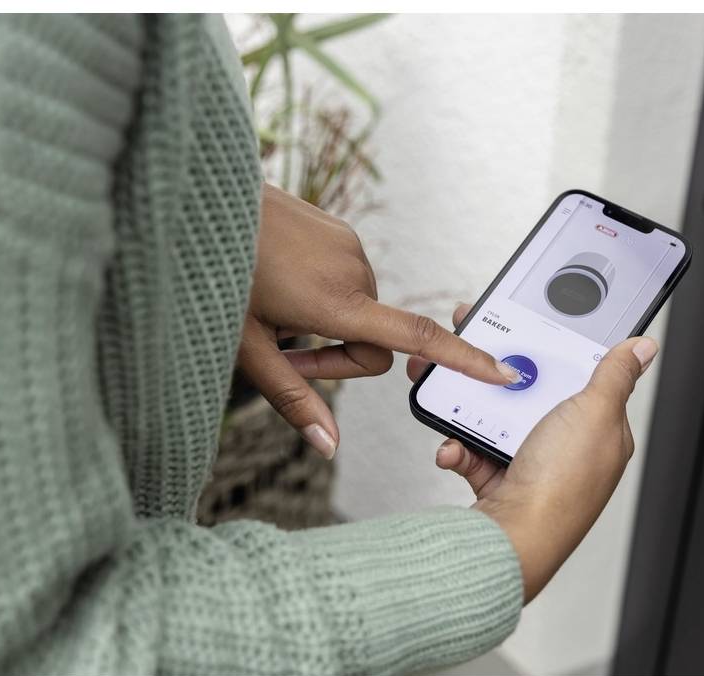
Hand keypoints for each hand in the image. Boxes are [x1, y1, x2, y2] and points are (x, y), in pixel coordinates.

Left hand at [239, 185, 521, 459]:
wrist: (203, 201)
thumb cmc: (215, 276)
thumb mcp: (247, 347)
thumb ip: (293, 398)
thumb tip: (329, 446)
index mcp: (337, 303)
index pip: (415, 337)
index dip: (463, 359)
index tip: (500, 372)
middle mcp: (355, 270)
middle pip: (375, 339)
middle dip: (339, 355)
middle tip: (286, 350)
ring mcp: (348, 244)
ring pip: (360, 308)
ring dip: (330, 321)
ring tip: (276, 308)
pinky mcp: (339, 229)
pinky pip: (349, 277)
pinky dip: (325, 292)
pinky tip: (282, 280)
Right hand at [406, 302, 657, 602]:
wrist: (513, 540)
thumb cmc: (562, 485)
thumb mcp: (596, 413)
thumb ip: (615, 375)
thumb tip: (643, 347)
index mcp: (599, 431)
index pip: (582, 379)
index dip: (556, 351)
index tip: (529, 329)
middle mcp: (566, 450)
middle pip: (532, 396)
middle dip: (501, 377)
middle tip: (475, 356)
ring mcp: (530, 466)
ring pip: (495, 421)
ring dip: (470, 411)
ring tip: (456, 396)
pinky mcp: (498, 481)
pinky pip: (471, 452)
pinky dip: (457, 448)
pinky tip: (454, 447)